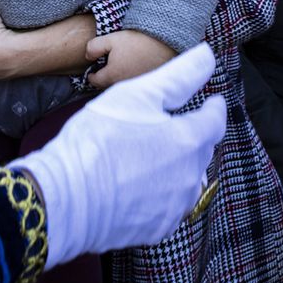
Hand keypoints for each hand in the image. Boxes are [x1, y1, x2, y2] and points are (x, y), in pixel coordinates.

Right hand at [12, 43, 224, 268]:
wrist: (67, 196)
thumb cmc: (100, 139)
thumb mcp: (138, 94)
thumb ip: (179, 75)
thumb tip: (207, 54)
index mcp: (190, 141)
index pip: (215, 121)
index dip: (213, 108)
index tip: (213, 102)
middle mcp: (190, 177)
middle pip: (201, 150)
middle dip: (193, 135)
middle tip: (176, 123)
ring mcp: (174, 207)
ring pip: (186, 180)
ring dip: (178, 165)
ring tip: (157, 153)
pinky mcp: (156, 228)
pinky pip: (167, 205)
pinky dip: (160, 191)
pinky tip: (139, 182)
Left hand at [85, 29, 175, 88]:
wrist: (165, 44)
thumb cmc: (136, 42)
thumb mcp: (111, 39)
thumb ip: (94, 47)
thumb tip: (87, 56)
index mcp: (112, 76)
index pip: (94, 81)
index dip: (91, 75)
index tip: (91, 70)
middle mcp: (123, 86)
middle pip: (107, 86)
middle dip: (104, 78)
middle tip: (105, 67)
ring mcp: (136, 87)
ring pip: (120, 86)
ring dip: (117, 79)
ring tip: (120, 66)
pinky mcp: (147, 85)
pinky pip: (133, 86)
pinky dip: (130, 79)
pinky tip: (133, 68)